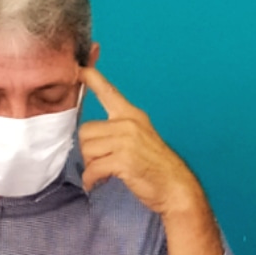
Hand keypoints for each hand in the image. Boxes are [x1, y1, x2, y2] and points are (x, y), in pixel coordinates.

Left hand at [79, 68, 224, 254]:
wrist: (176, 187)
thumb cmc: (156, 167)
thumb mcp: (140, 140)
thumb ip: (119, 131)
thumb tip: (89, 137)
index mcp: (133, 116)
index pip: (109, 93)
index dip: (92, 79)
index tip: (79, 67)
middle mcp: (129, 124)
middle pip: (86, 131)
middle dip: (88, 151)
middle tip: (101, 163)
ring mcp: (127, 141)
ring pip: (87, 150)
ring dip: (91, 166)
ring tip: (104, 173)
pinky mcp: (124, 160)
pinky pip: (93, 168)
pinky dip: (92, 180)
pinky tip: (97, 184)